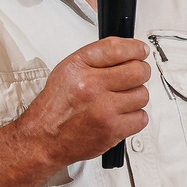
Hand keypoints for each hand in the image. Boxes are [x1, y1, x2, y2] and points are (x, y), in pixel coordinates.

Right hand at [8, 38, 149, 171]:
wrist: (44, 138)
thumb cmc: (55, 107)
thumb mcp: (67, 71)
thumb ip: (96, 58)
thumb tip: (127, 51)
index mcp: (78, 68)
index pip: (117, 48)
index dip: (135, 49)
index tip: (140, 52)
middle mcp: (91, 86)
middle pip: (138, 71)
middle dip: (140, 72)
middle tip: (134, 77)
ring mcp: (104, 109)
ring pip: (142, 95)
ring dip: (135, 97)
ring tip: (120, 100)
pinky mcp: (113, 130)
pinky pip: (141, 117)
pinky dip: (134, 117)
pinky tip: (121, 115)